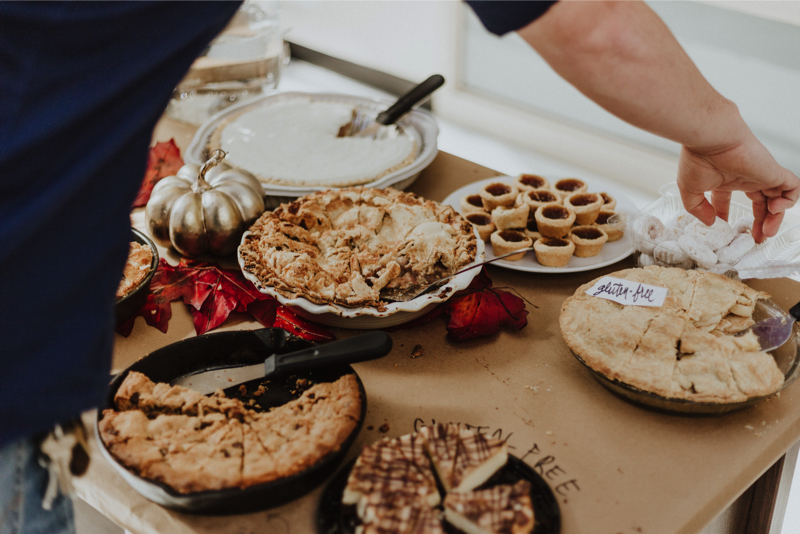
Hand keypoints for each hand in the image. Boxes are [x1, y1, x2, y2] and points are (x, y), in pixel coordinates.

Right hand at [677, 132, 799, 242]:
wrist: (712, 138)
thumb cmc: (698, 157)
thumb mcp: (689, 189)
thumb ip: (697, 208)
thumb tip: (709, 222)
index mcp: (724, 180)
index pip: (729, 200)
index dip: (728, 216)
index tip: (725, 229)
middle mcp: (745, 178)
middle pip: (760, 203)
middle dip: (761, 222)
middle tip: (757, 239)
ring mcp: (761, 175)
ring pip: (778, 199)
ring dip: (775, 218)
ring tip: (766, 232)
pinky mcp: (774, 172)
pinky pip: (792, 188)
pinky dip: (789, 201)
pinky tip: (774, 209)